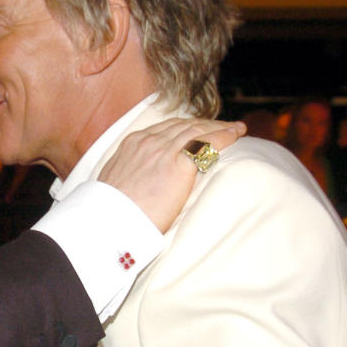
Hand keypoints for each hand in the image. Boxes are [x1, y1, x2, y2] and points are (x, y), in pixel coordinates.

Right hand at [98, 118, 245, 231]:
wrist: (110, 222)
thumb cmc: (112, 211)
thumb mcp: (116, 182)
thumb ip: (131, 174)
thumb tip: (138, 182)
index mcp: (133, 144)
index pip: (167, 128)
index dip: (187, 127)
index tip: (199, 130)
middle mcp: (149, 142)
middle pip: (185, 125)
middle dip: (206, 124)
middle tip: (223, 128)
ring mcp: (163, 151)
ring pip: (198, 130)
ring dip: (220, 128)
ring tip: (235, 129)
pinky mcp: (178, 165)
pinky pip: (206, 144)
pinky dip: (224, 136)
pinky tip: (235, 135)